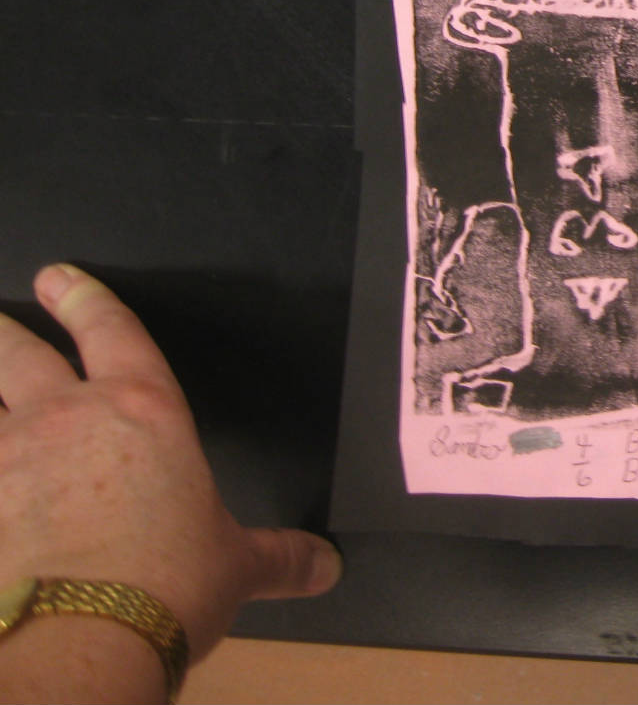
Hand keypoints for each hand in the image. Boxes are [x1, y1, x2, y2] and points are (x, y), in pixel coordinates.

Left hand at [0, 265, 341, 666]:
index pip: (112, 331)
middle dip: (4, 333)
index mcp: (143, 413)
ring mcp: (3, 462)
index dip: (85, 299)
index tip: (59, 278)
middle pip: (16, 354)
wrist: (80, 642)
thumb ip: (279, 557)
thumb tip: (324, 564)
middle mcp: (64, 420)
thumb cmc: (163, 588)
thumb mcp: (236, 568)